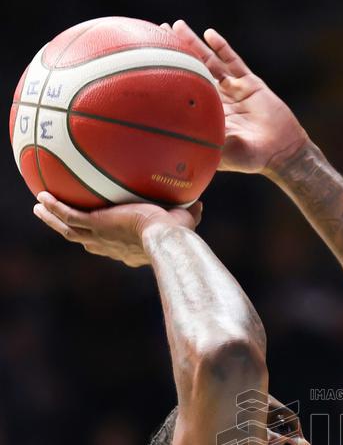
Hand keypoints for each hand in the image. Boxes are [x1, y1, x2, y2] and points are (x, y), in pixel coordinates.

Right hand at [32, 193, 201, 266]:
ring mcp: (101, 237)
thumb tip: (201, 204)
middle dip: (69, 231)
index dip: (102, 242)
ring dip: (53, 220)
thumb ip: (191, 213)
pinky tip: (41, 195)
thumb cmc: (179, 235)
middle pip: (83, 240)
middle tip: (56, 222)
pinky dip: (54, 207)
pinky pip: (68, 215)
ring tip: (39, 209)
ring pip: (69, 230)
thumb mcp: (185, 221)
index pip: (111, 247)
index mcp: (128, 249)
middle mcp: (111, 246)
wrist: (166, 239)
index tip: (98, 237)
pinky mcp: (95, 225)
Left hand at [166, 19, 308, 175]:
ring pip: (211, 61)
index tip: (151, 61)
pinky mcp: (251, 83)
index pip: (185, 90)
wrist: (282, 151)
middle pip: (194, 69)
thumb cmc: (251, 157)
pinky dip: (223, 48)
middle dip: (178, 51)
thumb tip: (180, 146)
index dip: (171, 75)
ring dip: (195, 44)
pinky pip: (234, 62)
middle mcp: (219, 100)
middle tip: (158, 32)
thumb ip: (205, 145)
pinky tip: (210, 35)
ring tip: (177, 26)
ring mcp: (235, 89)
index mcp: (209, 115)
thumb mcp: (223, 153)